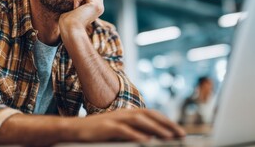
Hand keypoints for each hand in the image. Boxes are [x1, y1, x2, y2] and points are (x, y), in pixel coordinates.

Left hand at [59, 0, 103, 29]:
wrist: (69, 28)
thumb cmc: (69, 18)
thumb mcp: (77, 3)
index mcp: (97, 6)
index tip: (78, 2)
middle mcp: (100, 6)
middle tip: (78, 4)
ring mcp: (100, 5)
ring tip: (77, 6)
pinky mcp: (96, 5)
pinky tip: (76, 8)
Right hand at [65, 109, 185, 142]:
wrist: (73, 130)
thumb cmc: (97, 132)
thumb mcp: (117, 130)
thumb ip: (133, 131)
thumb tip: (150, 137)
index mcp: (127, 113)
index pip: (152, 114)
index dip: (166, 121)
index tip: (179, 130)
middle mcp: (124, 113)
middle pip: (149, 115)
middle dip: (167, 124)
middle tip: (181, 133)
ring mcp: (115, 119)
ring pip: (140, 120)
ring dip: (156, 128)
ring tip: (169, 137)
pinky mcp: (106, 127)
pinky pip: (124, 130)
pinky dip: (136, 135)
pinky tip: (146, 141)